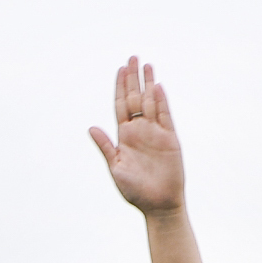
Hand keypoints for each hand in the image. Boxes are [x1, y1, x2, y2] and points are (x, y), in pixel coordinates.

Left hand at [89, 57, 184, 215]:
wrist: (158, 205)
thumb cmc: (135, 191)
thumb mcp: (116, 167)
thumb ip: (106, 147)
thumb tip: (91, 127)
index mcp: (124, 136)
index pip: (121, 105)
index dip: (120, 87)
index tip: (120, 69)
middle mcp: (140, 131)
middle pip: (136, 98)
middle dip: (133, 78)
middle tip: (132, 57)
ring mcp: (155, 133)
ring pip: (152, 102)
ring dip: (149, 83)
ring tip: (146, 64)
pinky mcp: (170, 138)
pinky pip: (166, 115)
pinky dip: (162, 101)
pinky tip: (158, 86)